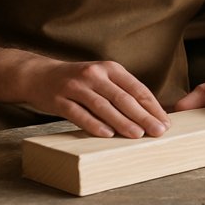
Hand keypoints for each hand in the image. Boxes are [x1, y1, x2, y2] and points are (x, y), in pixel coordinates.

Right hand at [25, 59, 170, 138]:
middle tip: (158, 131)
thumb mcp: (101, 77)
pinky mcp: (60, 100)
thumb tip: (150, 114)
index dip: (152, 106)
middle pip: (123, 98)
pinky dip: (94, 125)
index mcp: (109, 68)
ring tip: (138, 135)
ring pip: (103, 106)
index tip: (165, 122)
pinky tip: (107, 135)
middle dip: (143, 116)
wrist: (39, 75)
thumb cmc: (78, 81)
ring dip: (122, 122)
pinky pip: (79, 114)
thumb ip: (121, 91)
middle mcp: (94, 75)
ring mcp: (76, 87)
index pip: (136, 88)